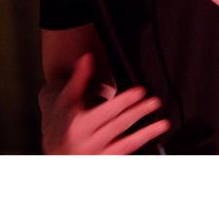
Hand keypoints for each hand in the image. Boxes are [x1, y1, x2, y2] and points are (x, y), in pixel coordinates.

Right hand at [40, 53, 169, 154]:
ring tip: (164, 123)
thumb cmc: (63, 118)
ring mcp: (97, 154)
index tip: (141, 91)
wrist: (55, 148)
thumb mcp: (67, 99)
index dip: (125, 100)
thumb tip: (86, 57)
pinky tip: (152, 136)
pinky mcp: (104, 162)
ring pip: (126, 142)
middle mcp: (88, 141)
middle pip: (118, 125)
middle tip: (155, 101)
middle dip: (138, 112)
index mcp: (78, 124)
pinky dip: (139, 144)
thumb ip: (78, 78)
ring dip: (146, 133)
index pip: (107, 111)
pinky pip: (125, 153)